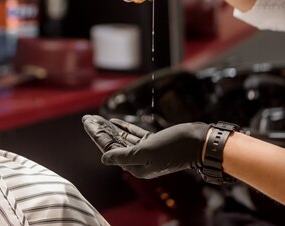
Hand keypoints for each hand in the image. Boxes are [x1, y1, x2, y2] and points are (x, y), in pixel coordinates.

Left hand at [83, 115, 209, 178]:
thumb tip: (104, 158)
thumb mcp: (145, 152)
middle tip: (87, 118)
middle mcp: (140, 161)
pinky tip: (115, 122)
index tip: (86, 122)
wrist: (198, 142)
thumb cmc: (173, 146)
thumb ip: (123, 156)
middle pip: (114, 143)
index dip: (96, 134)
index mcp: (135, 166)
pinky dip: (124, 129)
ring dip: (110, 128)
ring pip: (122, 139)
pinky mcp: (154, 144)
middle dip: (100, 131)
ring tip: (97, 118)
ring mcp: (147, 152)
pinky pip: (134, 136)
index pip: (109, 149)